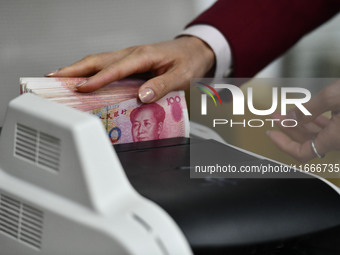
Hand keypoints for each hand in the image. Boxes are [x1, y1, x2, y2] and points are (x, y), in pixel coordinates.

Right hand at [46, 36, 214, 102]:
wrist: (194, 50)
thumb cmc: (188, 62)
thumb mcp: (181, 76)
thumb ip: (161, 85)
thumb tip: (142, 97)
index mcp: (143, 56)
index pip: (115, 69)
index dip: (97, 80)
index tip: (81, 89)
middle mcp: (132, 53)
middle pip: (98, 60)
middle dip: (74, 69)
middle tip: (52, 78)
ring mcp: (129, 56)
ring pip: (98, 61)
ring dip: (78, 69)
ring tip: (59, 78)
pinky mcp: (130, 61)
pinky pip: (106, 65)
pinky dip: (90, 71)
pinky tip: (83, 79)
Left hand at [267, 80, 339, 161]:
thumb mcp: (334, 96)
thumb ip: (309, 110)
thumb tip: (292, 118)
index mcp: (336, 139)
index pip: (302, 153)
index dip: (283, 145)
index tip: (271, 134)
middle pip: (307, 142)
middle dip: (288, 129)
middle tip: (274, 117)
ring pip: (317, 133)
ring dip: (299, 123)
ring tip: (284, 112)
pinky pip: (328, 127)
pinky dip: (313, 120)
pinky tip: (304, 112)